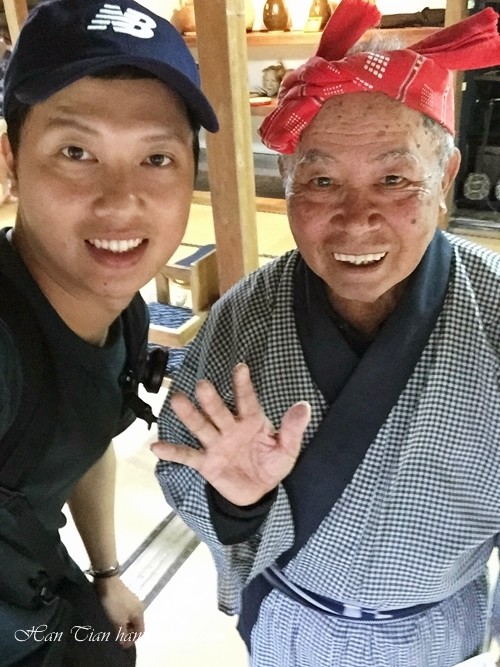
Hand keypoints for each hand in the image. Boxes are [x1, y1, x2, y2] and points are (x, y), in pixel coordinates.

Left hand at [94, 576, 144, 647]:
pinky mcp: (125, 597)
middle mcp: (139, 607)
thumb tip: (126, 645)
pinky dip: (120, 618)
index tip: (121, 644)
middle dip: (127, 633)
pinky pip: (125, 612)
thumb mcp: (118, 622)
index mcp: (140, 613)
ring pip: (130, 618)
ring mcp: (132, 601)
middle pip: (136, 625)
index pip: (141, 631)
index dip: (132, 640)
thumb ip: (123, 634)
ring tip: (113, 629)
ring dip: (123, 625)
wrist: (107, 582)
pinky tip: (112, 618)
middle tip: (116, 637)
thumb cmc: (114, 604)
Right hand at [152, 363, 310, 505]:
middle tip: (202, 385)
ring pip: (201, 427)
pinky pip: (188, 456)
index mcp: (252, 422)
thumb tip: (304, 406)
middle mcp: (230, 428)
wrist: (258, 493)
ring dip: (190, 415)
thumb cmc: (272, 464)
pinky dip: (173, 452)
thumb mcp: (287, 449)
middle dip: (211, 399)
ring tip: (177, 401)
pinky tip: (156, 447)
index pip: (247, 401)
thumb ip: (292, 428)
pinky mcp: (206, 463)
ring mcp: (216, 445)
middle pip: (219, 411)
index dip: (243, 385)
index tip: (240, 367)